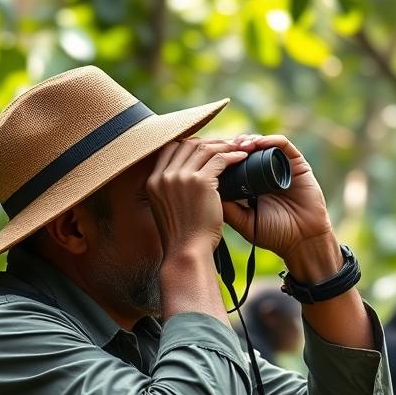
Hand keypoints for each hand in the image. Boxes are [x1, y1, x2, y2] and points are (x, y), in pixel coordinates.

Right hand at [147, 138, 247, 256]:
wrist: (187, 252)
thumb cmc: (183, 237)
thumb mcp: (169, 210)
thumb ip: (173, 191)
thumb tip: (188, 179)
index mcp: (153, 181)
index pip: (171, 149)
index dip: (191, 145)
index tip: (207, 147)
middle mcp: (164, 176)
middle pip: (188, 144)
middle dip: (210, 141)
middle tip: (228, 144)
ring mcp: (180, 177)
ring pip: (205, 149)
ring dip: (224, 146)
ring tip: (239, 148)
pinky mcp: (200, 182)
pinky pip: (219, 160)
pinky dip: (232, 156)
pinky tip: (242, 158)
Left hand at [221, 134, 335, 264]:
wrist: (303, 241)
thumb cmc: (275, 234)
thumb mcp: (244, 221)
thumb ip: (227, 208)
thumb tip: (204, 188)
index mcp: (251, 184)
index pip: (234, 163)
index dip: (222, 157)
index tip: (209, 157)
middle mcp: (265, 173)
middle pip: (247, 150)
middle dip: (233, 145)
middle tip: (223, 146)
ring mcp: (281, 167)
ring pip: (263, 144)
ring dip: (249, 140)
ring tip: (239, 144)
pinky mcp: (297, 164)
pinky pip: (283, 145)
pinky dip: (270, 140)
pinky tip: (258, 144)